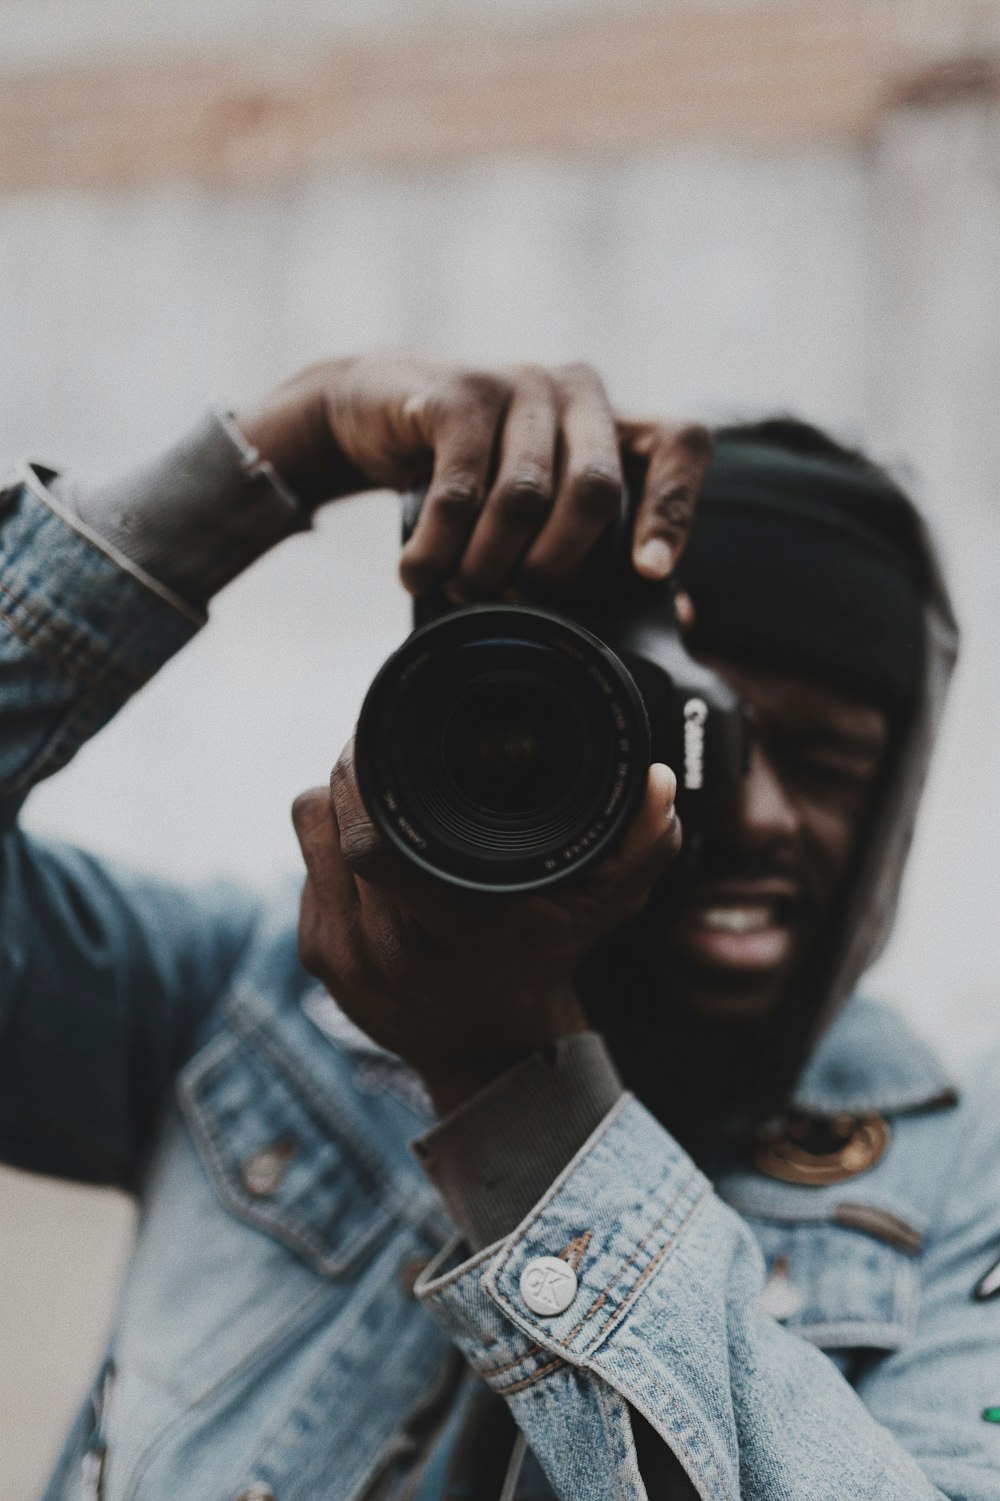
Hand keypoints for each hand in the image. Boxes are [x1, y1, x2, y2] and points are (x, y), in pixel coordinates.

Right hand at [236, 355, 710, 595]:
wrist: (377, 410)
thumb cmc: (478, 469)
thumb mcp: (543, 498)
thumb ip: (605, 543)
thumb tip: (684, 610)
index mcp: (613, 418)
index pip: (678, 444)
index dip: (673, 508)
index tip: (648, 571)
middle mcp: (576, 391)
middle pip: (595, 488)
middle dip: (556, 564)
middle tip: (520, 600)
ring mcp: (517, 383)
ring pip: (523, 498)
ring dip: (488, 564)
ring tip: (462, 589)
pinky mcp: (456, 392)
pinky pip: (459, 491)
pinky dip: (438, 548)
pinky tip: (419, 572)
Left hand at [292, 746, 680, 1113]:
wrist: (486, 1046)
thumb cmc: (544, 959)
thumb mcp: (604, 909)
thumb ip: (640, 848)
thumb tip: (659, 784)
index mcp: (452, 928)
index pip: (372, 841)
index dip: (371, 776)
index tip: (391, 738)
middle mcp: (387, 945)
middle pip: (339, 812)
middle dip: (361, 765)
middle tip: (391, 744)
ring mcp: (344, 952)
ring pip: (313, 822)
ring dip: (343, 795)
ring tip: (384, 790)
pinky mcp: (316, 952)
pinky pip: (308, 860)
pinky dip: (334, 840)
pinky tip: (376, 846)